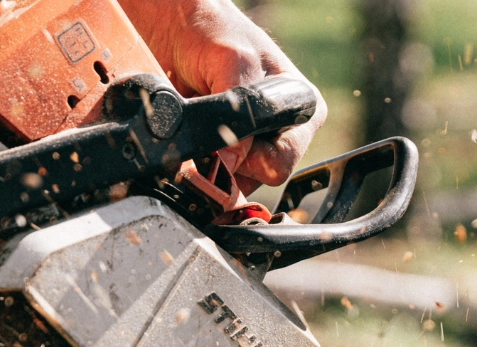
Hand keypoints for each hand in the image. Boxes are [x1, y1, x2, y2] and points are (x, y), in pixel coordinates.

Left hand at [120, 0, 326, 193]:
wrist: (174, 30)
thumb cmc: (212, 33)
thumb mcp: (234, 60)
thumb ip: (239, 109)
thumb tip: (233, 160)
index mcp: (302, 111)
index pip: (283, 160)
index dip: (252, 156)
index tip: (227, 136)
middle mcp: (284, 135)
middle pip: (260, 178)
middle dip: (231, 162)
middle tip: (208, 133)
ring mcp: (256, 151)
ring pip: (237, 184)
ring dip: (212, 166)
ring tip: (199, 130)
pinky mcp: (230, 162)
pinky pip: (217, 185)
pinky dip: (200, 170)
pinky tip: (193, 144)